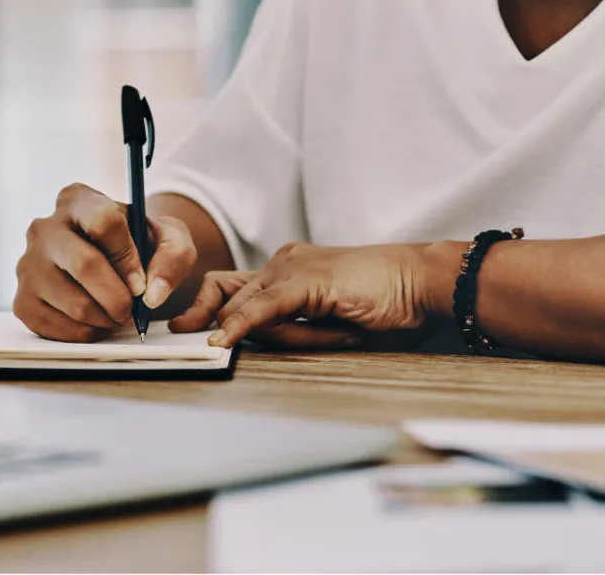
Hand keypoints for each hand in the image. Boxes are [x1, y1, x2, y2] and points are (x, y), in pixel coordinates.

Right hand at [13, 183, 198, 341]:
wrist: (109, 263)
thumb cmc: (137, 246)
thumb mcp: (167, 237)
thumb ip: (173, 256)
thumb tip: (152, 294)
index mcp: (77, 199)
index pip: (103, 223)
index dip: (128, 258)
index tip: (140, 282)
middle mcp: (44, 227)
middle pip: (85, 264)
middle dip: (119, 296)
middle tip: (131, 308)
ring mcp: (27, 265)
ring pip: (75, 303)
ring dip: (107, 318)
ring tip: (114, 312)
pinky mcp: (22, 301)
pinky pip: (59, 329)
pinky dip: (87, 333)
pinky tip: (94, 320)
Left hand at [169, 242, 435, 348]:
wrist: (424, 284)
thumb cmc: (387, 307)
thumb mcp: (329, 327)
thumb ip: (291, 329)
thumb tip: (249, 339)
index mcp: (290, 270)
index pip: (233, 286)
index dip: (205, 306)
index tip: (183, 329)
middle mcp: (286, 262)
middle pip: (231, 296)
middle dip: (210, 321)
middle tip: (180, 336)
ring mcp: (294, 267)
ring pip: (248, 307)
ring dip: (256, 334)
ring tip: (293, 337)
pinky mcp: (307, 280)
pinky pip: (263, 307)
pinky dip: (240, 325)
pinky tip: (222, 341)